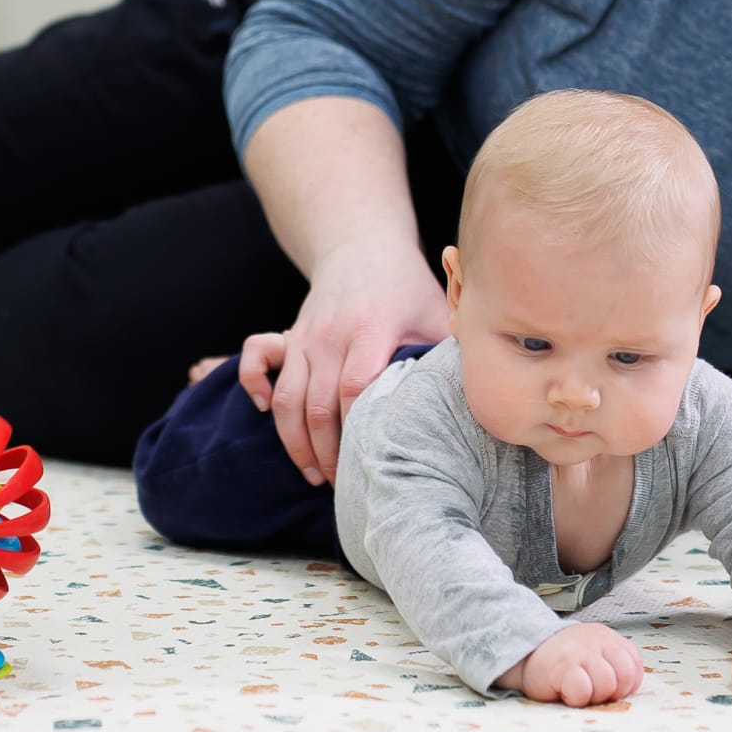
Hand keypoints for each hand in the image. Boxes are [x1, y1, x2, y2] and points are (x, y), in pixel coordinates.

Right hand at [247, 242, 450, 485]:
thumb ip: (450, 352)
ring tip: (314, 474)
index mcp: (371, 329)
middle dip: (328, 453)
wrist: (362, 245)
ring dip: (296, 442)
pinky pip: (255, 361)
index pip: (356, 387)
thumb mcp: (436, 311)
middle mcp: (330, 335)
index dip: (360, 429)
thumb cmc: (406, 287)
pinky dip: (254, 389)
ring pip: (286, 398)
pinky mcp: (289, 336)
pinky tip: (267, 415)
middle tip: (346, 485)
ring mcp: (304, 336)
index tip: (373, 462)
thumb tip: (477, 399)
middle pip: (317, 405)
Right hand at [500, 620, 645, 706]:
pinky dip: (575, 698)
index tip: (605, 686)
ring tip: (575, 688)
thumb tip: (628, 689)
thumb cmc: (562, 662)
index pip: (634, 666)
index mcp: (608, 638)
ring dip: (591, 695)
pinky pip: (583, 691)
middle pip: (624, 677)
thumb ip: (615, 665)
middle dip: (609, 691)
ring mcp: (580, 652)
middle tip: (588, 689)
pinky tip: (564, 691)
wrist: (524, 654)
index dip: (624, 685)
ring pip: (606, 685)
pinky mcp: (563, 667)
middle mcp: (596, 641)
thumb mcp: (594, 655)